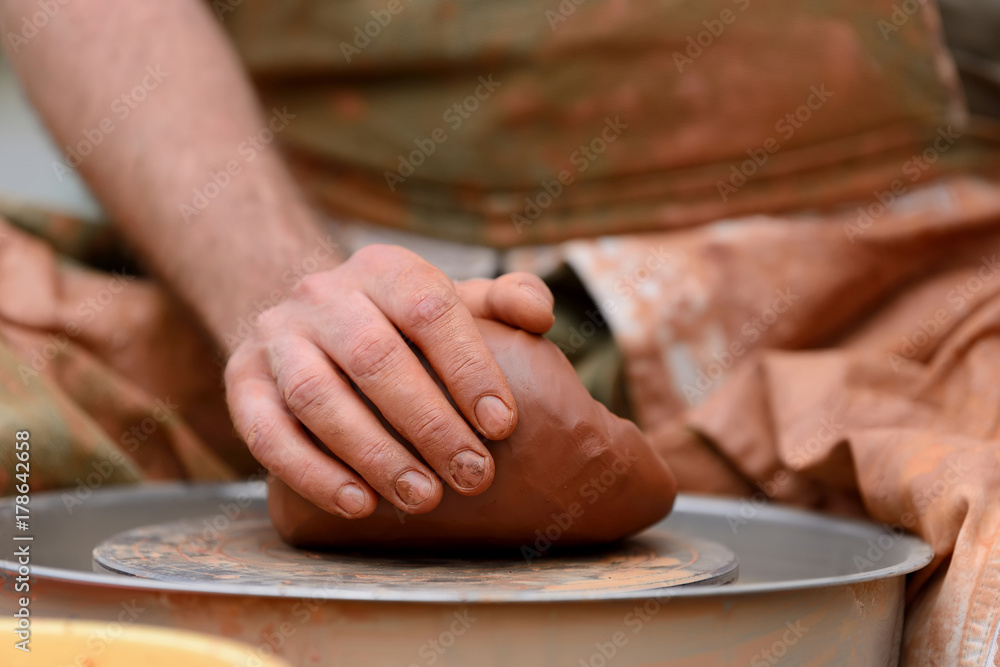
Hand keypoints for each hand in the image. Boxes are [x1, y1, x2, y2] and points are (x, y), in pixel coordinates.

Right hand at [225, 244, 554, 519]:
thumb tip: (537, 316)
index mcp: (384, 269)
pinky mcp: (241, 381)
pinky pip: (265, 431)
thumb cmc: (403, 324)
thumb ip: (505, 301)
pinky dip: (311, 472)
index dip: (467, 366)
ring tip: (422, 499)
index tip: (503, 425)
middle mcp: (324, 294)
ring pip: (316, 396)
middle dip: (428, 423)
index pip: (428, 308)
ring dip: (372, 453)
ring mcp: (277, 337)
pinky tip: (357, 504)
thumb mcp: (455, 301)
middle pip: (374, 356)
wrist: (314, 324)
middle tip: (473, 476)